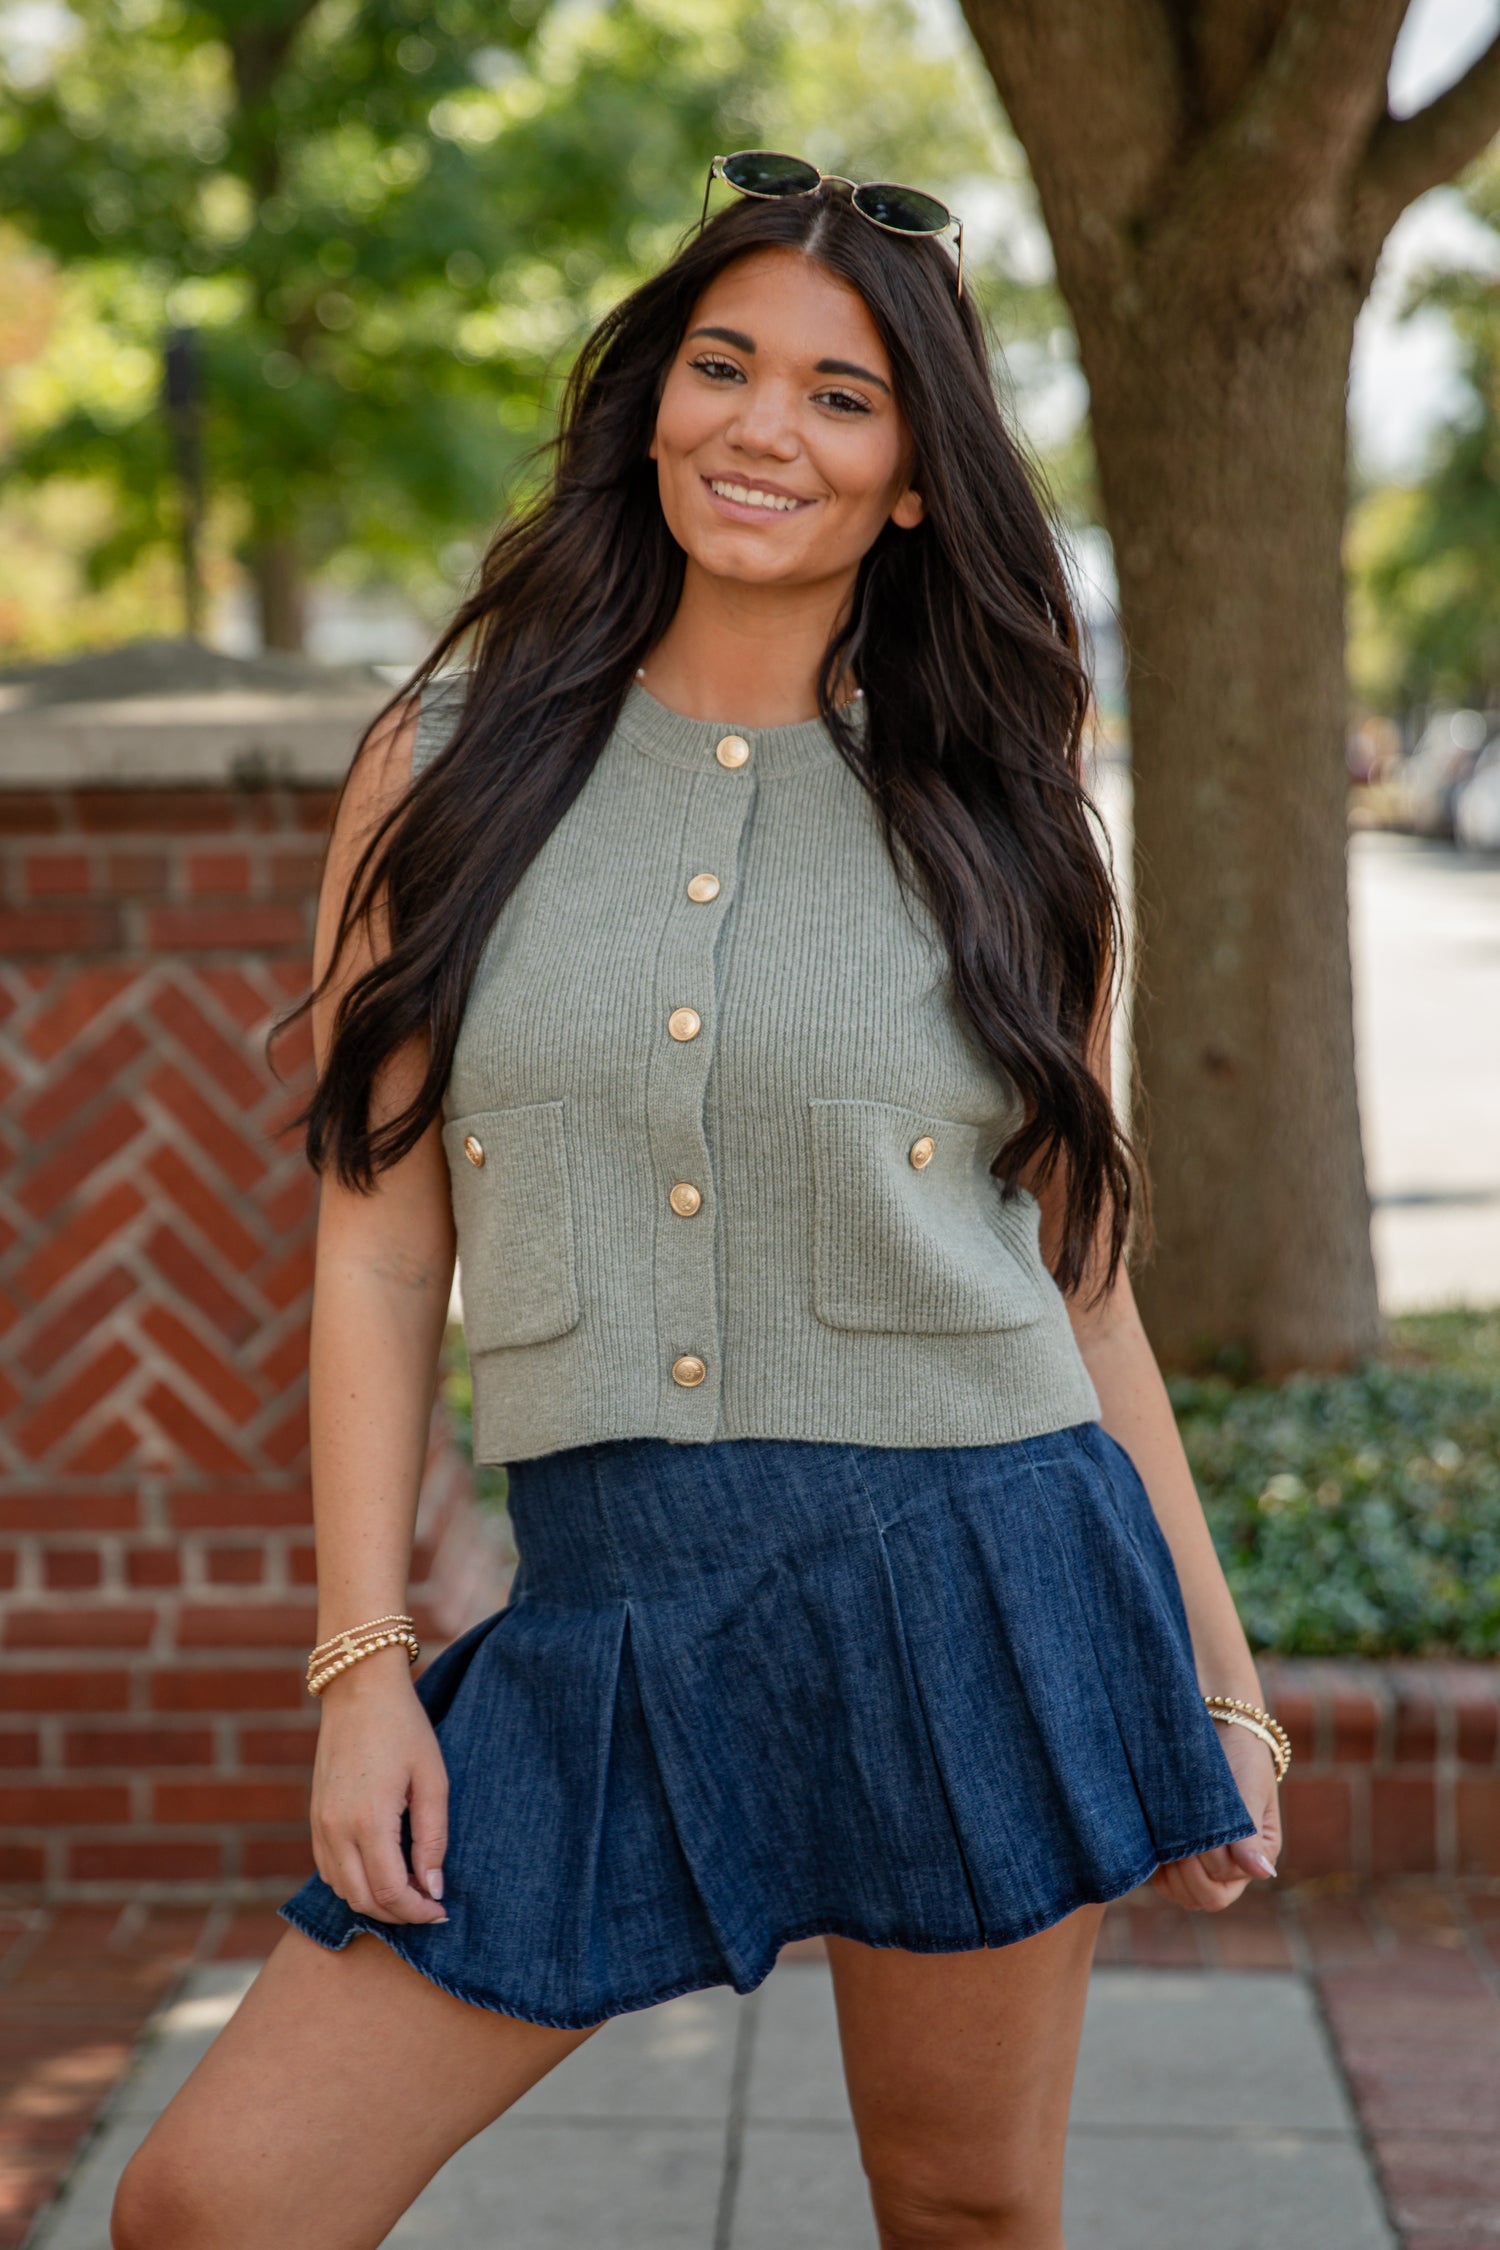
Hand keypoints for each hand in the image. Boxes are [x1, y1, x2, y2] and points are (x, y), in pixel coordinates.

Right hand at [310, 1650, 449, 1925]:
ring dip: (375, 1901)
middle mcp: (336, 1829)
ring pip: (342, 1890)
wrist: (358, 1689)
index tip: (442, 1910)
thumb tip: (433, 1888)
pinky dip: (353, 1883)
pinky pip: (328, 1869)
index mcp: (368, 1821)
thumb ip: (433, 1838)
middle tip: (429, 1905)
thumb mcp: (432, 1779)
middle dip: (399, 1913)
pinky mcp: (314, 1817)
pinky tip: (381, 1870)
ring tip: (409, 1889)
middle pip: (363, 1900)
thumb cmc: (403, 1728)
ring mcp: (319, 1824)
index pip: (390, 1892)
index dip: (418, 1911)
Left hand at [1149, 1725, 1281, 1911]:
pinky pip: (1170, 1881)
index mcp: (1258, 1855)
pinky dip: (1160, 1871)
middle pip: (1206, 1898)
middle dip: (1186, 1874)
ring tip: (1164, 1840)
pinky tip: (1155, 1846)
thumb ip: (1249, 1834)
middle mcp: (1236, 1865)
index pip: (1224, 1887)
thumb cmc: (1238, 1756)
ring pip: (1185, 1894)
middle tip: (1174, 1839)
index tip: (1194, 1835)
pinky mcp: (1186, 1850)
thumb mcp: (1246, 1790)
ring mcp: (1210, 1861)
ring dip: (1171, 1875)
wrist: (1218, 1727)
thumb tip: (1263, 1874)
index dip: (1205, 1867)